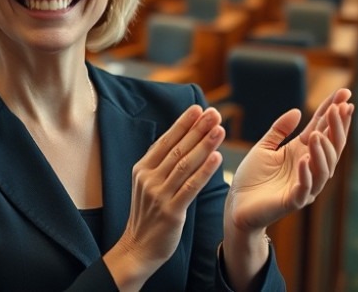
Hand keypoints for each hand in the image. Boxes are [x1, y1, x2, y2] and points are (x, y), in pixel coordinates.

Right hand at [104, 105, 224, 287]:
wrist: (137, 248)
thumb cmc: (147, 216)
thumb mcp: (147, 186)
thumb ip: (160, 166)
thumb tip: (177, 142)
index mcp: (142, 169)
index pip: (165, 141)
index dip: (183, 124)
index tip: (198, 108)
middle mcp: (148, 179)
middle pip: (177, 149)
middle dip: (197, 129)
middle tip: (213, 113)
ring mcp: (159, 195)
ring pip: (185, 164)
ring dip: (204, 145)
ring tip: (220, 129)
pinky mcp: (171, 211)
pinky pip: (190, 187)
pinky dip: (204, 171)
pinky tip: (217, 158)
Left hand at [225, 88, 353, 231]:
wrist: (237, 204)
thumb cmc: (252, 177)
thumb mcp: (264, 147)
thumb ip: (279, 130)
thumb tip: (297, 111)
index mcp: (302, 154)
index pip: (322, 129)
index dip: (333, 112)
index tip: (344, 93)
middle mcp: (309, 169)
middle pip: (330, 146)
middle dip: (336, 127)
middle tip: (339, 108)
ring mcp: (304, 186)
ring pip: (323, 168)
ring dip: (322, 151)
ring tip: (316, 134)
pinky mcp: (293, 201)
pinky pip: (305, 188)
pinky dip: (306, 174)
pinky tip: (304, 161)